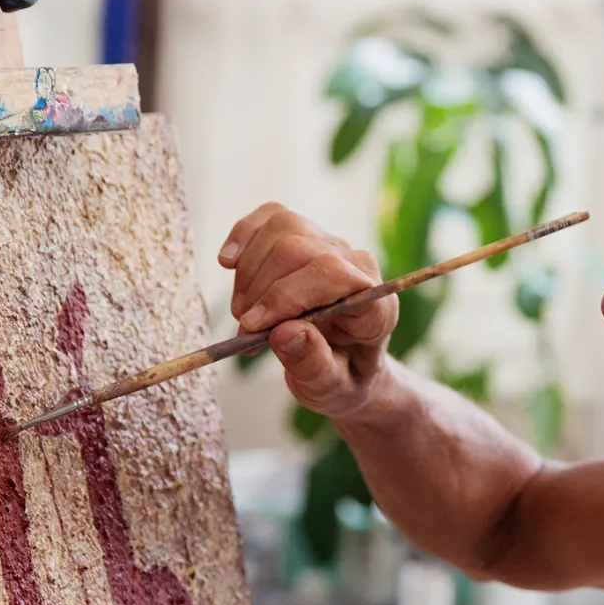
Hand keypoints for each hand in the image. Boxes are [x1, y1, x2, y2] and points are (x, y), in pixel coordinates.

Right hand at [220, 202, 396, 416]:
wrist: (344, 366)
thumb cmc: (340, 378)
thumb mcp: (331, 388)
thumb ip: (313, 364)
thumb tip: (284, 332)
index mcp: (375, 305)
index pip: (332, 273)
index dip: (285, 295)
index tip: (253, 327)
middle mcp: (358, 266)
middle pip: (298, 248)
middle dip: (261, 289)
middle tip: (245, 328)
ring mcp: (332, 245)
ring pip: (282, 227)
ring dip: (250, 271)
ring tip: (244, 313)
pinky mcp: (306, 236)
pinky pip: (272, 216)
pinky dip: (244, 236)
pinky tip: (228, 262)